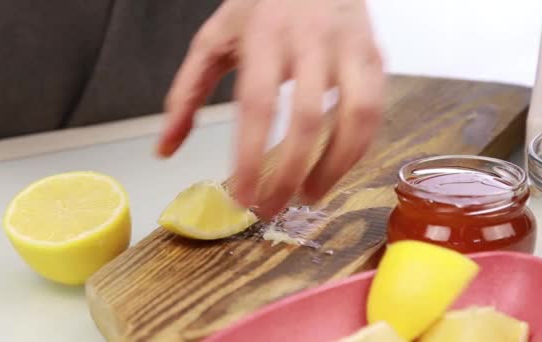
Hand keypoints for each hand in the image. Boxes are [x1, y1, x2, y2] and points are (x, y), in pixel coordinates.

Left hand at [157, 0, 385, 217]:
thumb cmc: (262, 6)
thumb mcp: (215, 39)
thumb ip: (187, 92)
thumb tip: (166, 149)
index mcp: (265, 34)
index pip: (258, 105)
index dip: (250, 157)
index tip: (243, 197)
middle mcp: (312, 40)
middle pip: (307, 119)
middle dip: (290, 174)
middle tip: (273, 208)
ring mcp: (351, 46)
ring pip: (356, 116)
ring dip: (335, 167)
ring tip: (310, 196)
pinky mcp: (376, 56)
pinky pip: (376, 110)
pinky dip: (358, 147)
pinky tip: (336, 167)